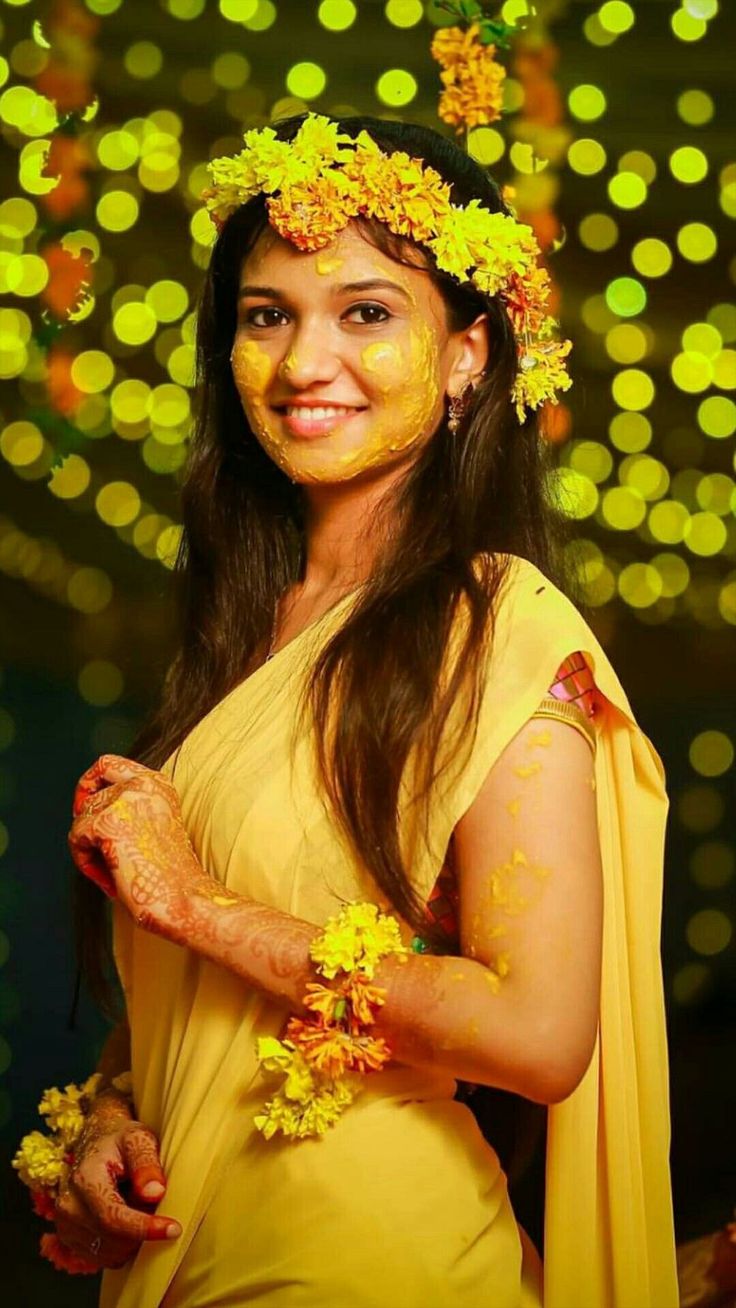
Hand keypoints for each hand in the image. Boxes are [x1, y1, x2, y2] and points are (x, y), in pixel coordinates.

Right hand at [54, 1114, 180, 1270]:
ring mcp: (66, 1226)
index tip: (173, 1229)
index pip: (112, 1216)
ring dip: (134, 1239)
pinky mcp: (71, 1239)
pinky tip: (128, 1220)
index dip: (144, 1228)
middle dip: (143, 1231)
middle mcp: (69, 1206)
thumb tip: (154, 1193)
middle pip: (113, 1239)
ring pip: (111, 1253)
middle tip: (157, 1206)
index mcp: (84, 1179)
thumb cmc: (120, 1140)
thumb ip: (146, 1164)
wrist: (96, 1142)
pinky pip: (105, 1257)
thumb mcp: (138, 1139)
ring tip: (139, 1207)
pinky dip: (123, 1246)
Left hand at [68, 754, 210, 936]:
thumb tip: (85, 806)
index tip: (85, 807)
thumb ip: (127, 808)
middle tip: (103, 854)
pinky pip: (76, 839)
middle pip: (90, 796)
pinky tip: (110, 878)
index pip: (107, 764)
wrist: (184, 898)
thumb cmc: (169, 874)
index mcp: (157, 784)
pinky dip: (86, 863)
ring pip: (81, 819)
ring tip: (113, 872)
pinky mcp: (107, 822)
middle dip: (90, 828)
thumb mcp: (152, 825)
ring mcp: (124, 800)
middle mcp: (143, 784)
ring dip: (89, 850)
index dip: (89, 784)